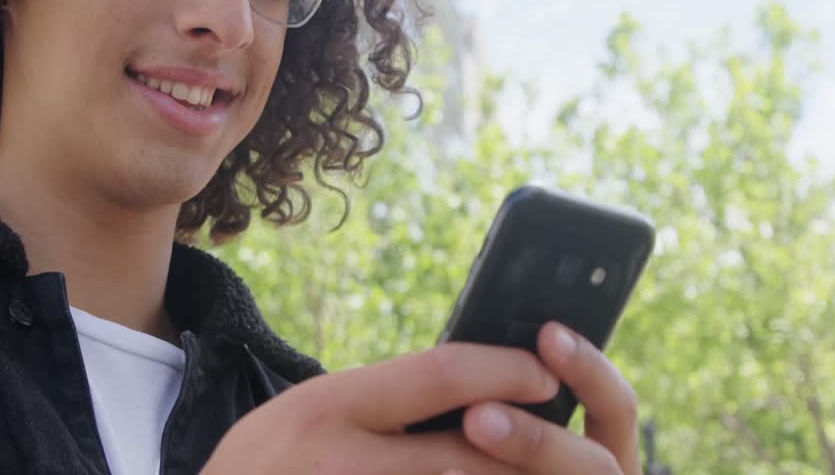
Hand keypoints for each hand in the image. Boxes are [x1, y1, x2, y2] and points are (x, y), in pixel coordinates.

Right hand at [200, 322, 640, 474]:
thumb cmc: (261, 468)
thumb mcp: (303, 412)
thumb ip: (376, 402)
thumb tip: (468, 391)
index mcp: (327, 406)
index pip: (441, 373)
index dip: (505, 369)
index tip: (542, 370)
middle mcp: (343, 461)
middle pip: (469, 453)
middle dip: (531, 448)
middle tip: (572, 444)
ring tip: (543, 468)